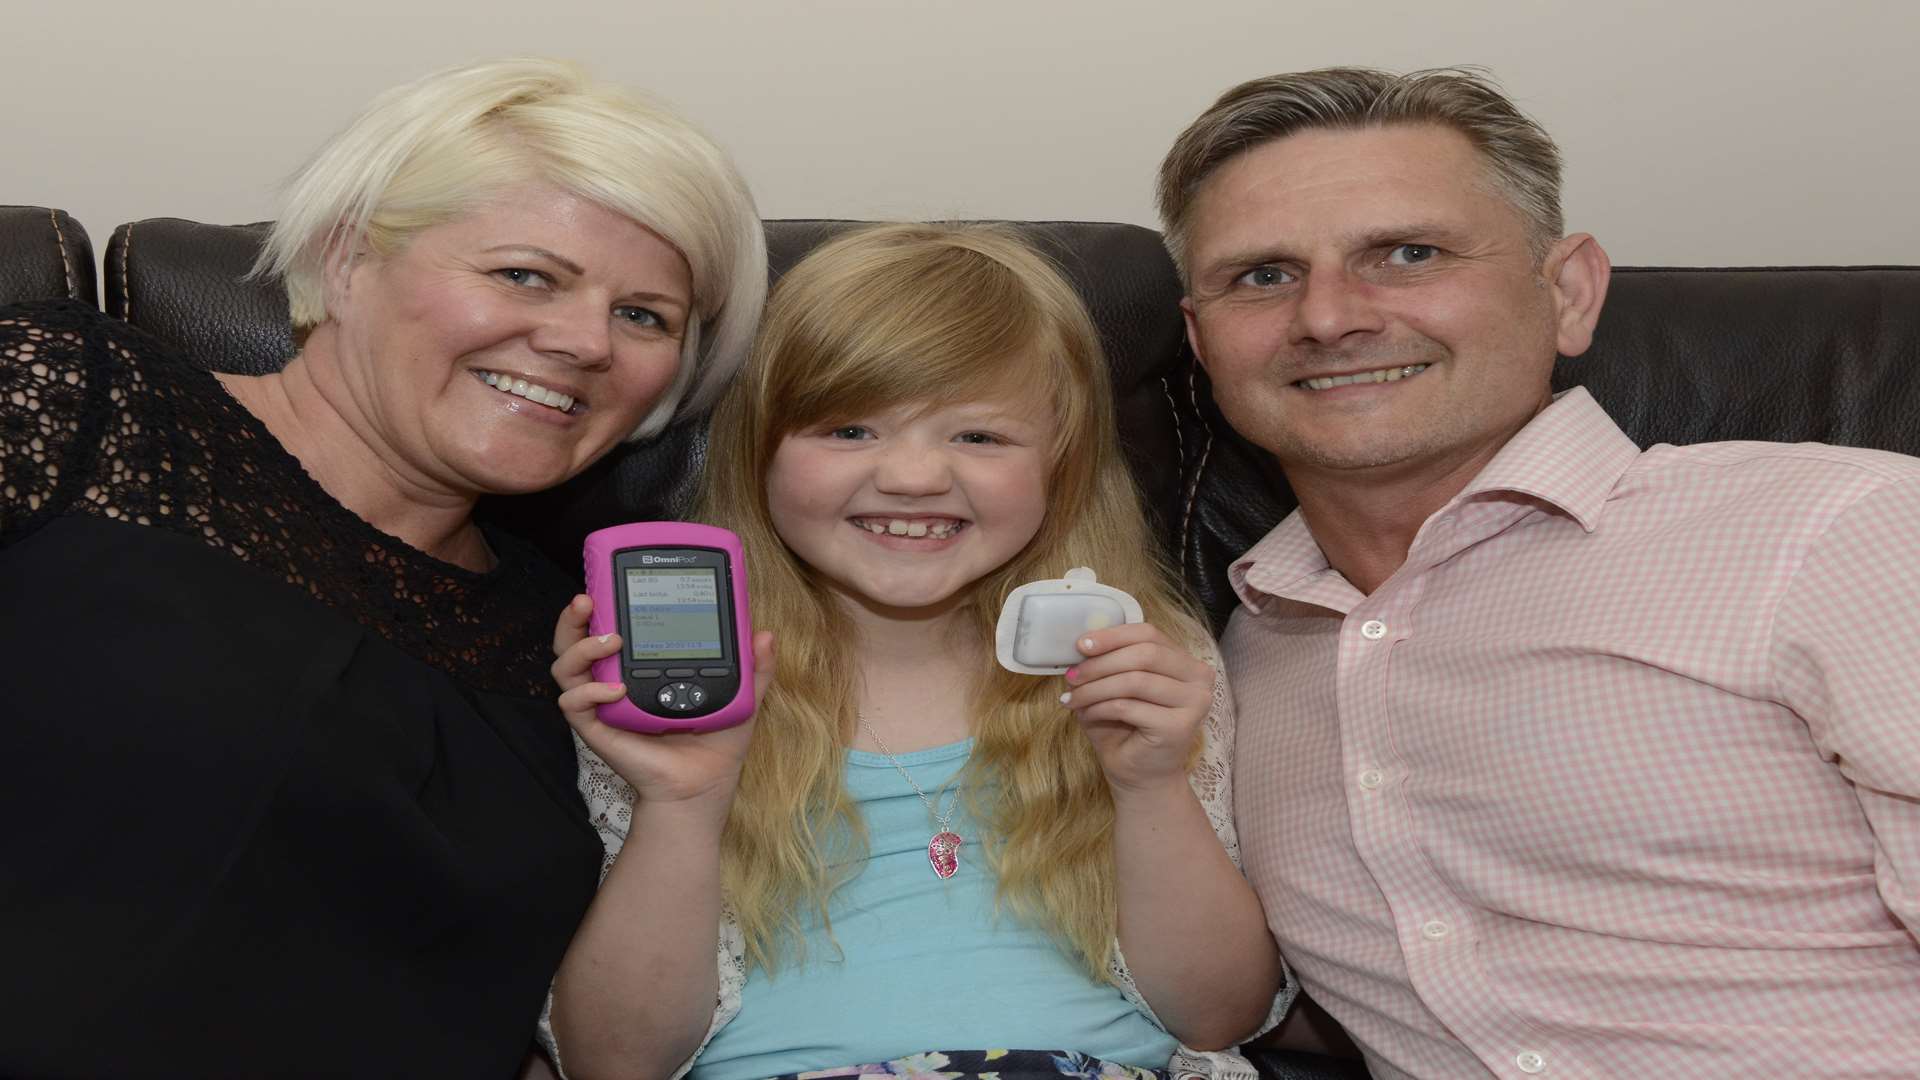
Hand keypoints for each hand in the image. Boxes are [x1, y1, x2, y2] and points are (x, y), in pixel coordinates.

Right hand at [550, 594, 775, 807]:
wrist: (704, 786)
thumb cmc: (716, 744)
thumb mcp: (741, 697)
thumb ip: (754, 667)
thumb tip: (765, 633)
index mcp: (641, 666)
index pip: (611, 626)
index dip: (605, 602)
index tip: (614, 580)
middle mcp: (614, 680)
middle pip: (576, 640)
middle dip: (574, 616)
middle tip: (588, 597)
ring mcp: (602, 704)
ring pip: (566, 666)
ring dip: (581, 647)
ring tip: (611, 640)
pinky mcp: (597, 729)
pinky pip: (574, 704)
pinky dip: (589, 693)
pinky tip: (615, 689)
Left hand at [1060, 622, 1212, 794]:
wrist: (1139, 777)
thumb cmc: (1126, 729)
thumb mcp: (1115, 686)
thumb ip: (1107, 662)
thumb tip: (1082, 644)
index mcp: (1186, 662)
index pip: (1150, 634)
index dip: (1113, 636)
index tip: (1080, 644)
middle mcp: (1200, 678)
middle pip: (1144, 653)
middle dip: (1100, 663)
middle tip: (1071, 676)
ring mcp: (1194, 703)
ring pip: (1134, 680)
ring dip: (1095, 687)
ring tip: (1072, 698)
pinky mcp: (1179, 726)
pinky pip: (1128, 706)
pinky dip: (1100, 707)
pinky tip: (1086, 714)